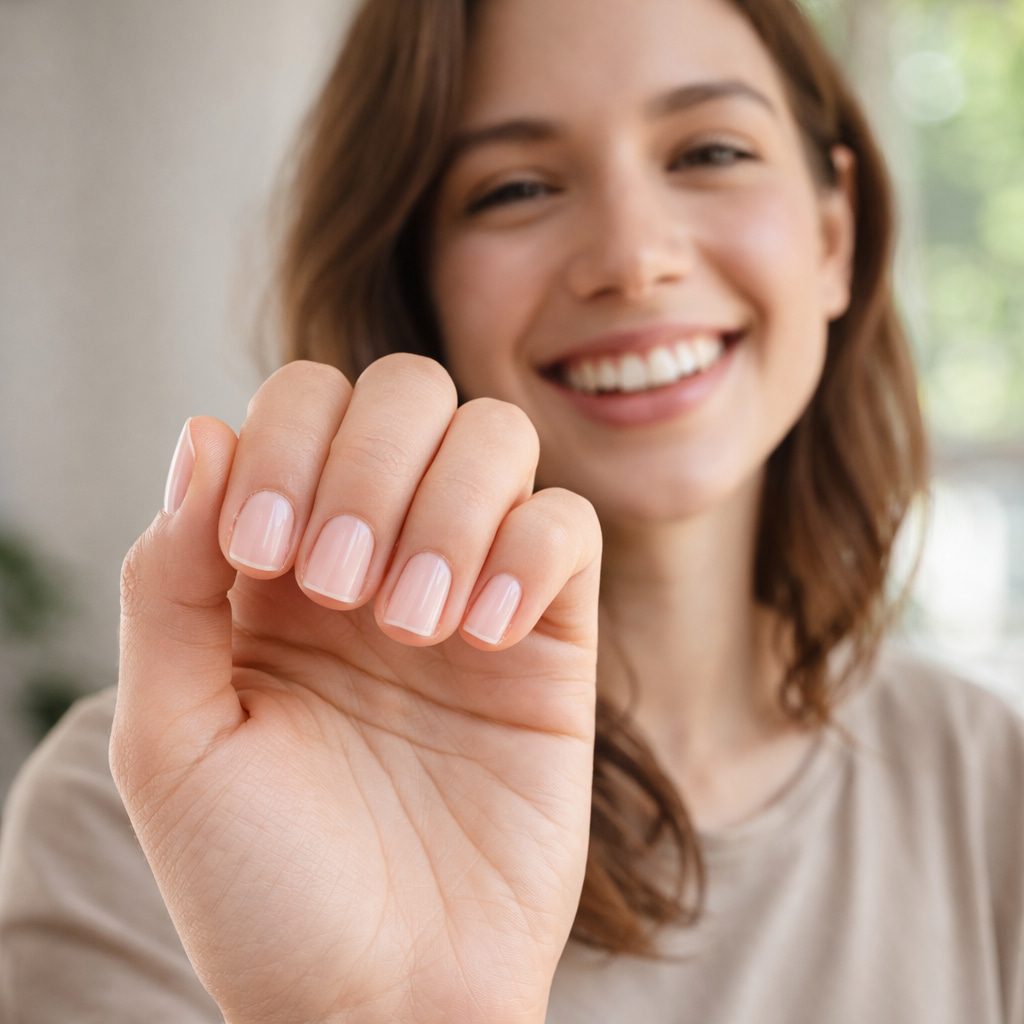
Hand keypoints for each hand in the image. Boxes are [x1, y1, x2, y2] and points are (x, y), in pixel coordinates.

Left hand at [111, 356, 601, 1023]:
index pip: (300, 403)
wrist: (382, 1000)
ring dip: (452, 509)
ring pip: (494, 439)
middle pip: (407, 392)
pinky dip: (531, 553)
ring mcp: (473, 587)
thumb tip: (204, 433)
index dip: (287, 443)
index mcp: (279, 562)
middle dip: (371, 466)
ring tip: (416, 624)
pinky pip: (567, 528)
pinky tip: (489, 638)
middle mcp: (378, 551)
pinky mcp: (553, 637)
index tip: (266, 557)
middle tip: (342, 590)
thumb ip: (168, 583)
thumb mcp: (172, 740)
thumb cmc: (264, 886)